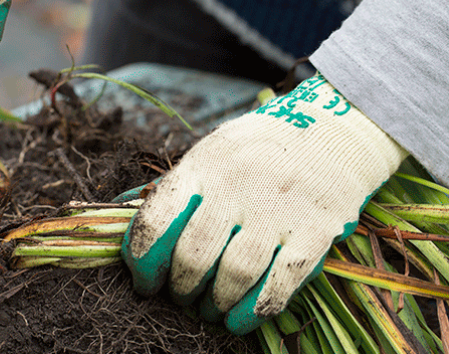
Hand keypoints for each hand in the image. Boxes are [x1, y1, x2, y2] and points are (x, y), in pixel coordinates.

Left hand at [120, 73, 406, 333]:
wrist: (332, 131)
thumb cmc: (255, 150)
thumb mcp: (209, 154)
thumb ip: (172, 189)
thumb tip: (118, 212)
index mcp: (203, 166)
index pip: (157, 221)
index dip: (143, 262)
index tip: (145, 281)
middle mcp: (238, 186)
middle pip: (195, 256)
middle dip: (181, 288)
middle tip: (182, 296)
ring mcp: (279, 210)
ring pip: (234, 274)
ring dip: (215, 302)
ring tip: (210, 307)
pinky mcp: (316, 231)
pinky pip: (280, 283)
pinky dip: (255, 309)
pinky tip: (240, 318)